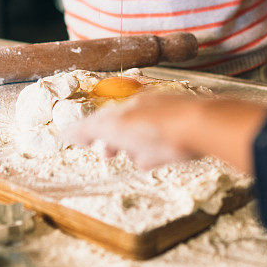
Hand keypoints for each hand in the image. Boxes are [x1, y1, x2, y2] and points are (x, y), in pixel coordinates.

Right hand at [69, 94, 266, 171]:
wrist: (201, 126)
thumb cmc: (155, 127)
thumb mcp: (115, 127)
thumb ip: (90, 129)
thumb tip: (66, 133)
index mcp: (129, 106)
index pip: (104, 117)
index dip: (91, 131)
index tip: (82, 142)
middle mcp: (148, 109)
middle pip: (126, 124)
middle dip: (114, 139)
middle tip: (107, 154)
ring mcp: (168, 120)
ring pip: (145, 133)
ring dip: (135, 146)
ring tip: (132, 160)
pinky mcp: (185, 133)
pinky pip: (164, 142)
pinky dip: (154, 152)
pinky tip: (153, 161)